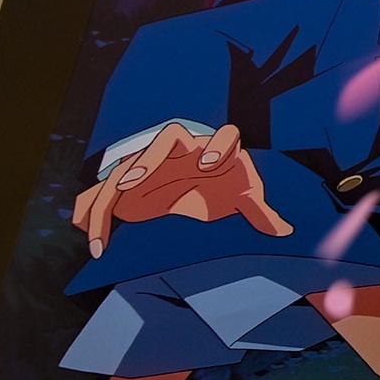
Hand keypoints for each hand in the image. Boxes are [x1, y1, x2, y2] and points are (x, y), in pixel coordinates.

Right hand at [75, 126, 286, 248]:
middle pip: (163, 142)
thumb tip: (285, 231)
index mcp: (218, 147)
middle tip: (129, 183)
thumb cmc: (225, 184)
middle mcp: (182, 148)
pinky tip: (95, 244)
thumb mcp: (243, 197)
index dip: (219, 146)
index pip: (225, 135)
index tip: (211, 163)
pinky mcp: (127, 182)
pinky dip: (95, 217)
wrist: (197, 181)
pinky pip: (103, 195)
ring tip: (100, 233)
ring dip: (109, 197)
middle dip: (147, 160)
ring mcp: (151, 161)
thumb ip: (260, 211)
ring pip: (125, 169)